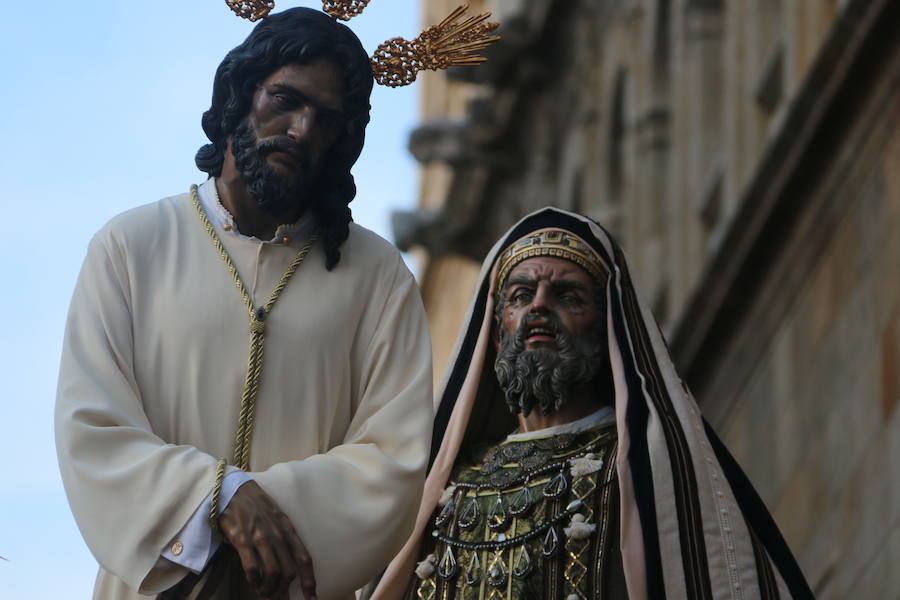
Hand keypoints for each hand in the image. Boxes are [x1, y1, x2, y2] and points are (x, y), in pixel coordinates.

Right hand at [218, 481, 316, 599]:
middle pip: (288, 572)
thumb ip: (286, 539)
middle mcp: (277, 535)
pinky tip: (254, 583)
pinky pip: (252, 568)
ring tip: (264, 593)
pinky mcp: (242, 540)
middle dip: (284, 590)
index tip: (312, 598)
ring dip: (269, 589)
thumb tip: (292, 565)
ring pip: (272, 573)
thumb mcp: (279, 519)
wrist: (235, 491)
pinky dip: (254, 581)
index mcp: (289, 530)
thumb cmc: (259, 507)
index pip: (304, 559)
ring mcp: (260, 538)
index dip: (309, 581)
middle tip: (278, 598)